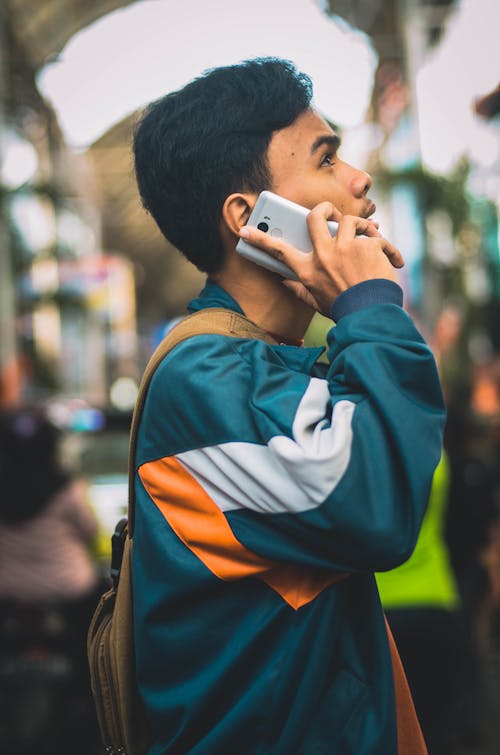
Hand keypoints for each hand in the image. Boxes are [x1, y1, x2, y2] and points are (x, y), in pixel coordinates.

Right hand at [239, 202, 403, 315]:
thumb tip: (284, 282)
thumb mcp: (317, 303)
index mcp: (308, 270)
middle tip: (331, 213)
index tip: (245, 231)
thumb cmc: (344, 310)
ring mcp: (346, 248)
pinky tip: (394, 260)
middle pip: (315, 216)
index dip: (260, 240)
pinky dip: (388, 248)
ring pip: (348, 220)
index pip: (279, 251)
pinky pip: (377, 237)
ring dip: (361, 225)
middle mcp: (324, 255)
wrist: (372, 316)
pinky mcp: (368, 246)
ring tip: (369, 236)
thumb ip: (300, 290)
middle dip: (323, 209)